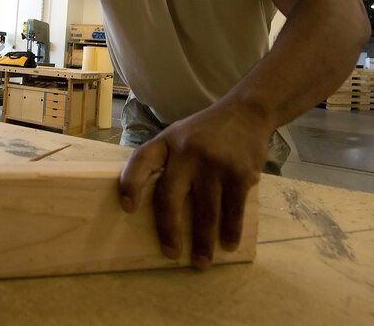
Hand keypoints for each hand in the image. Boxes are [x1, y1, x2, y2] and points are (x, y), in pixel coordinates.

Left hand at [117, 102, 268, 269]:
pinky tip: (228, 244)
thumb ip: (167, 162)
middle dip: (169, 231)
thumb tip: (154, 207)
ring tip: (201, 261)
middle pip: (169, 197)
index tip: (127, 208)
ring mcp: (213, 162)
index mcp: (166, 142)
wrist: (246, 111)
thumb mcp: (179, 136)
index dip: (130, 184)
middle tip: (171, 254)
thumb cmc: (206, 131)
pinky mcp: (239, 172)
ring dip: (203, 242)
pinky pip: (232, 209)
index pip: (140, 161)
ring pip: (204, 212)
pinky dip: (230, 231)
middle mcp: (186, 151)